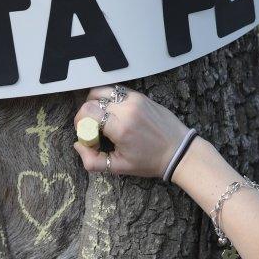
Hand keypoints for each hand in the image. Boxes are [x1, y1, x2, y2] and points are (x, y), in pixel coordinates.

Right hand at [73, 86, 189, 177]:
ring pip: (102, 90)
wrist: (179, 151)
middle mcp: (127, 109)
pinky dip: (109, 99)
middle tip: (94, 130)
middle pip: (91, 100)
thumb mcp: (119, 167)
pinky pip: (116, 90)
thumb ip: (92, 160)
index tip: (88, 136)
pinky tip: (115, 114)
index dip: (80, 124)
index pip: (87, 112)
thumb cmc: (150, 162)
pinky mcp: (141, 95)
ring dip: (96, 103)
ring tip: (102, 119)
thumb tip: (78, 145)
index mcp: (121, 128)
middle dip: (86, 115)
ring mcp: (135, 99)